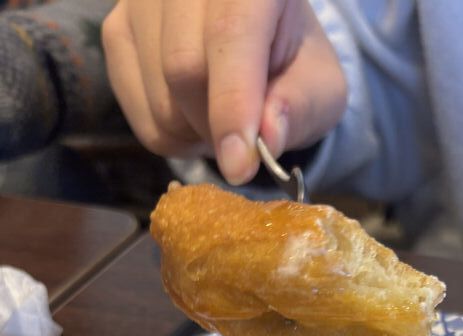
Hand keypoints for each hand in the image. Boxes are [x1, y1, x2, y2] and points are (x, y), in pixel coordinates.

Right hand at [102, 0, 346, 183]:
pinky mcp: (117, 31)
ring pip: (158, 97)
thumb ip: (301, 108)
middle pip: (182, 69)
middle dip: (216, 127)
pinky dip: (172, 135)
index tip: (240, 166)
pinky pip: (137, 113)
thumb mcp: (319, 87)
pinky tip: (194, 116)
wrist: (260, 40)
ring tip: (223, 120)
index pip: (230, 35)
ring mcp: (141, 1)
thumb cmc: (294, 65)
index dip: (233, 106)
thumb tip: (268, 139)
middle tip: (244, 141)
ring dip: (196, 135)